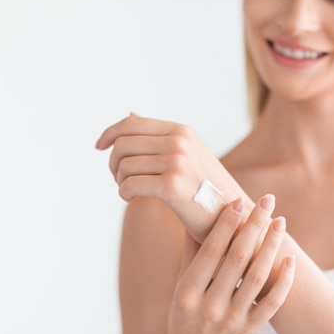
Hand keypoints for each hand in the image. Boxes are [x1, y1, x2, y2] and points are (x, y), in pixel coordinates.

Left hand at [96, 113, 231, 242]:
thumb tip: (129, 115)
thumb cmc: (206, 189)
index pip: (131, 123)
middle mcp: (180, 142)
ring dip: (120, 181)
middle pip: (122, 144)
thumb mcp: (188, 154)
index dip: (109, 134)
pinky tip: (132, 199)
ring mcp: (177, 163)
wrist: (234, 217)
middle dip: (113, 163)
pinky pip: (129, 186)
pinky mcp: (172, 186)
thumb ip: (159, 136)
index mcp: (182, 131)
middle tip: (120, 178)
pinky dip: (124, 194)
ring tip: (130, 190)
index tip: (99, 147)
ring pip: (123, 166)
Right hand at [160, 195, 295, 333]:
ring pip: (257, 276)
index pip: (211, 250)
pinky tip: (290, 259)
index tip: (239, 201)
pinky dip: (284, 281)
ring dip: (271, 246)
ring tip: (280, 222)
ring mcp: (232, 320)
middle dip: (254, 225)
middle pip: (237, 257)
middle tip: (267, 201)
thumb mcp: (179, 289)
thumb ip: (191, 255)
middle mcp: (209, 306)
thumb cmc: (184, 320)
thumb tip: (193, 219)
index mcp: (187, 291)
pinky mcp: (250, 331)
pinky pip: (272, 303)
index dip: (227, 224)